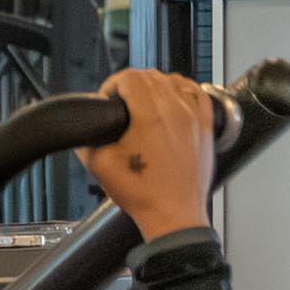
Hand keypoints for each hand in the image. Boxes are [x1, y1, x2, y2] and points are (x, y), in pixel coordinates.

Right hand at [82, 68, 223, 237]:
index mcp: (149, 117)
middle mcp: (175, 111)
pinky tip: (173, 99)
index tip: (108, 99)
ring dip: (155, 84)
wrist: (173, 214)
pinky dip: (182, 90)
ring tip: (144, 101)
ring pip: (174, 80)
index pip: (131, 77)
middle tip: (120, 103)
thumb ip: (86, 139)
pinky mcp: (205, 126)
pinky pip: (197, 93)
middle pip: (151, 75)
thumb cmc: (143, 194)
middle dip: (130, 84)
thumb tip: (84, 127)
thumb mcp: (99, 166)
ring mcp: (194, 117)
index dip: (112, 84)